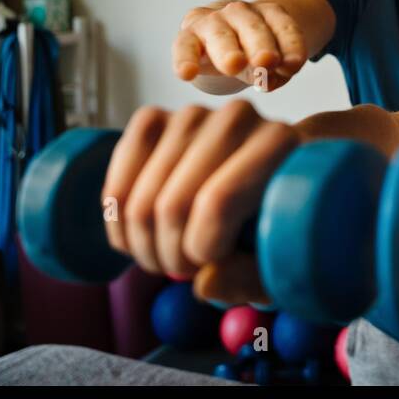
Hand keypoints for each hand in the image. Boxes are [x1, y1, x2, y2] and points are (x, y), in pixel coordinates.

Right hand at [101, 99, 298, 303]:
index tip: (213, 266)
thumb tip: (204, 282)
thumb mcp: (282, 261)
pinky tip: (139, 238)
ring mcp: (190, 116)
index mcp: (279, 142)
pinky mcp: (153, 120)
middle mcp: (236, 118)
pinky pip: (116, 183)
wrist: (267, 175)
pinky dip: (119, 224)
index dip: (202, 251)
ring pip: (140, 201)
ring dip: (145, 246)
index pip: (217, 203)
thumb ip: (251, 277)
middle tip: (188, 270)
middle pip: (173, 205)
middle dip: (172, 256)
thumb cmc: (279, 219)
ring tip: (170, 256)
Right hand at [172, 0, 306, 90]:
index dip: (291, 45)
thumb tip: (269, 80)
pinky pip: (184, 46)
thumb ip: (276, 72)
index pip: (284, 27)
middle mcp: (240, 12)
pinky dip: (185, 59)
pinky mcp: (187, 36)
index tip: (294, 65)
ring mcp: (212, 21)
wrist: (221, 36)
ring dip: (228, 50)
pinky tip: (187, 73)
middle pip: (253, 28)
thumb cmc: (252, 51)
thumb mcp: (270, 62)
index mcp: (268, 15)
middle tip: (266, 61)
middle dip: (260, 44)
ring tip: (234, 65)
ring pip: (220, 34)